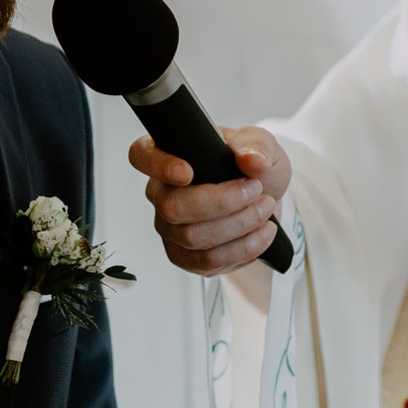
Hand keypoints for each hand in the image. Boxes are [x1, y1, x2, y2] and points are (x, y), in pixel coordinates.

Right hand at [130, 126, 291, 275]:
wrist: (265, 203)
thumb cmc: (253, 170)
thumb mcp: (262, 146)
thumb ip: (257, 146)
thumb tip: (251, 161)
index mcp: (168, 156)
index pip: (141, 156)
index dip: (158, 166)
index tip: (187, 172)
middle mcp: (161, 193)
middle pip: (172, 207)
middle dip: (222, 203)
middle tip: (256, 190)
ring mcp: (170, 228)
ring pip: (192, 237)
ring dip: (239, 225)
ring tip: (265, 208)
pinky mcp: (185, 257)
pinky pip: (207, 261)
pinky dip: (244, 248)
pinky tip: (263, 233)